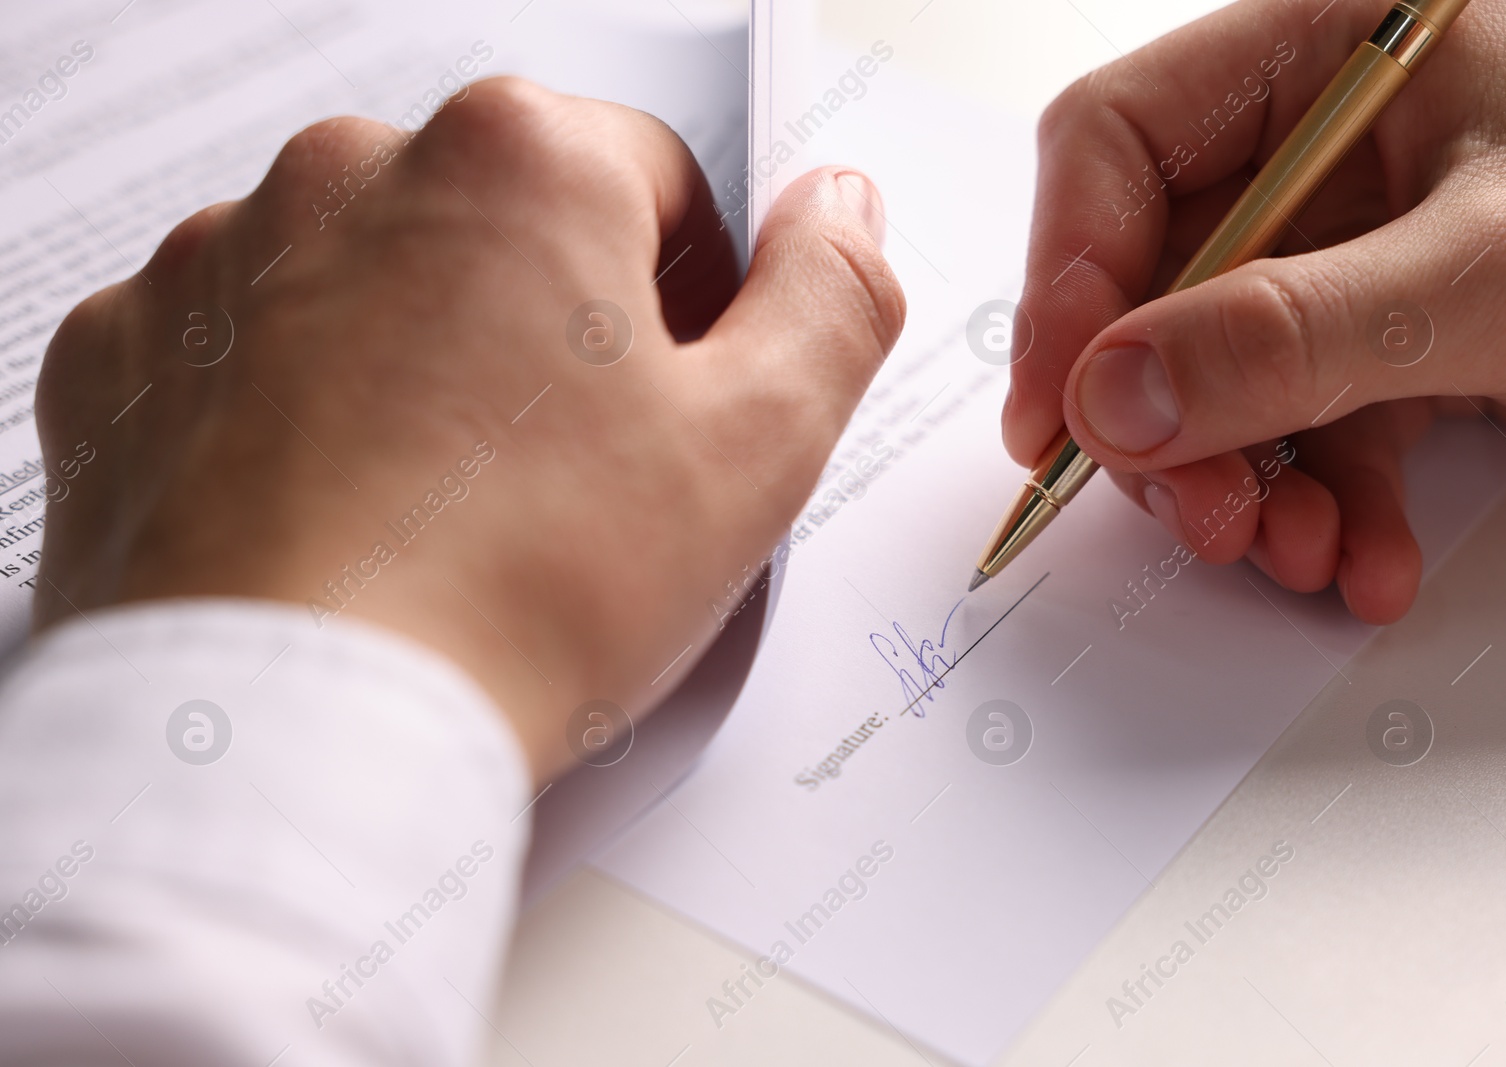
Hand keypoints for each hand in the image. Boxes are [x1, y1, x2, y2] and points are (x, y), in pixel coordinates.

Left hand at [35, 78, 903, 780]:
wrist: (293, 736)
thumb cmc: (521, 593)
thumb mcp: (757, 447)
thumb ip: (832, 296)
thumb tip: (842, 210)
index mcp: (520, 161)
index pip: (653, 185)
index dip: (688, 306)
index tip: (666, 409)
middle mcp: (352, 173)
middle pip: (507, 227)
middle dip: (553, 327)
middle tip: (565, 478)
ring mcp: (223, 261)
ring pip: (376, 283)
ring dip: (422, 363)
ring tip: (446, 510)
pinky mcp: (132, 355)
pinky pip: (249, 349)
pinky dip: (297, 410)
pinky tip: (340, 513)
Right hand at [1004, 0, 1505, 623]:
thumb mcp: (1496, 266)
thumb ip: (1291, 333)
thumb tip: (1112, 395)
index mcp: (1328, 51)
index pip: (1120, 144)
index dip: (1069, 278)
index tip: (1062, 406)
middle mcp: (1326, 147)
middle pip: (1157, 282)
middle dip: (1169, 419)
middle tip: (1195, 511)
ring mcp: (1360, 250)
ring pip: (1223, 376)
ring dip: (1245, 484)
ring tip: (1292, 551)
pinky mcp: (1400, 339)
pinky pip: (1313, 428)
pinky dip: (1328, 506)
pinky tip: (1364, 557)